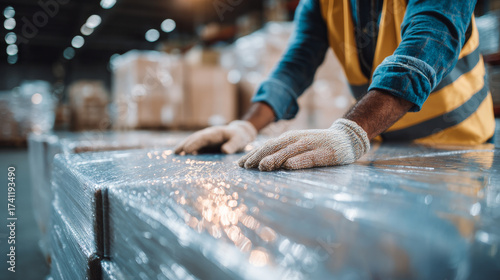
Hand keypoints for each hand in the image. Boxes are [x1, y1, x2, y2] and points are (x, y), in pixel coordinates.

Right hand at [175, 120, 257, 154]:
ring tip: (174, 154)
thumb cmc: (239, 137)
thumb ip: (233, 145)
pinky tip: (181, 158)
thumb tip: (224, 151)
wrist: (239, 134)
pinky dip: (187, 151)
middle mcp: (207, 136)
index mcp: (214, 133)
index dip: (194, 143)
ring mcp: (204, 141)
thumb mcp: (239, 140)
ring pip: (192, 142)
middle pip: (193, 139)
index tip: (186, 149)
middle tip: (175, 152)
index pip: (202, 138)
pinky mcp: (205, 146)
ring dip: (183, 147)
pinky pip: (194, 148)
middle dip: (184, 145)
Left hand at [238, 118, 369, 170]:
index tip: (239, 165)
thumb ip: (283, 153)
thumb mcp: (298, 147)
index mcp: (289, 138)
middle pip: (274, 147)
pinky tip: (289, 166)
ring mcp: (310, 145)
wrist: (346, 137)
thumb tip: (262, 164)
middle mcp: (297, 139)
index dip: (253, 154)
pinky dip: (299, 161)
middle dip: (258, 156)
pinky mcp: (324, 153)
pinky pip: (310, 157)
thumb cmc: (318, 144)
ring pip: (289, 151)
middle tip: (245, 167)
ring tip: (261, 167)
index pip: (267, 146)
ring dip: (274, 158)